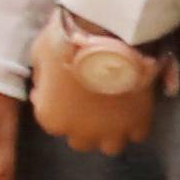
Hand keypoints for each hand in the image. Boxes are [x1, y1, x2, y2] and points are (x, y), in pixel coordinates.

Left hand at [19, 11, 174, 157]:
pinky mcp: (139, 121)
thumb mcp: (40, 56)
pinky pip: (138, 134)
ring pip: (110, 146)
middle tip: (88, 103)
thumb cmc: (65, 42)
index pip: (52, 121)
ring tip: (113, 112)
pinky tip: (133, 109)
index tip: (62, 90)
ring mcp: (112, 130)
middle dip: (83, 125)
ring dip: (109, 132)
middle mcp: (81, 132)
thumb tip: (47, 87)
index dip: (57, 105)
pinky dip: (135, 124)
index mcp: (51, 118)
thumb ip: (43, 80)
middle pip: (81, 141)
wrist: (105, 33)